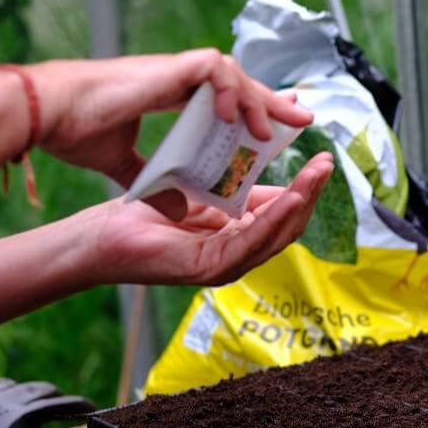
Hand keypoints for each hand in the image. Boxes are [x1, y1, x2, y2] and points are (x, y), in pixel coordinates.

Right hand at [30, 49, 312, 190]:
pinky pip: (216, 69)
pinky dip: (230, 89)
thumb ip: (156, 182)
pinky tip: (235, 118)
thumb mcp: (126, 166)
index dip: (254, 119)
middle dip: (273, 105)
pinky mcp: (172, 67)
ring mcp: (177, 72)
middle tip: (303, 120)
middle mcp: (180, 85)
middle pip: (241, 89)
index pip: (226, 108)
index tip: (278, 139)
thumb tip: (174, 204)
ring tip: (274, 131)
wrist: (50, 117)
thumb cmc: (78, 132)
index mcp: (173, 103)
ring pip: (236, 75)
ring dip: (258, 101)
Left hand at [82, 153, 333, 286]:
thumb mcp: (200, 193)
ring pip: (276, 236)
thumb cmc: (141, 215)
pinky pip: (249, 242)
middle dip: (311, 193)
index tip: (321, 158)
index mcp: (236, 237)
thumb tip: (267, 160)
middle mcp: (236, 255)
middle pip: (288, 226)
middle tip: (327, 162)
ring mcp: (224, 265)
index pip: (281, 213)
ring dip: (300, 204)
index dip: (304, 187)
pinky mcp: (207, 269)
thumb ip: (234, 187)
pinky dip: (272, 220)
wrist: (100, 236)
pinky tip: (288, 197)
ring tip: (316, 175)